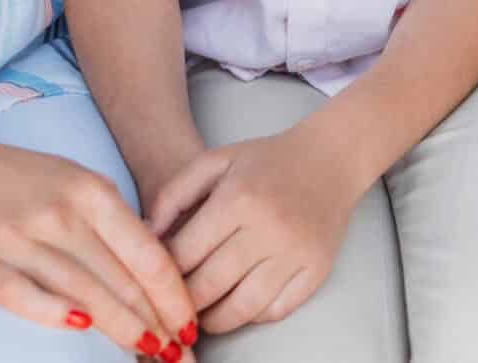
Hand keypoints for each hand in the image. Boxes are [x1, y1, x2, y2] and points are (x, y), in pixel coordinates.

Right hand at [0, 133, 197, 358]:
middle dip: (156, 322)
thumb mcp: (78, 183)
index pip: (145, 253)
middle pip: (119, 278)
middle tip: (180, 353)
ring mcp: (14, 236)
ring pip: (80, 289)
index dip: (173, 295)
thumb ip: (114, 223)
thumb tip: (158, 273)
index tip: (193, 325)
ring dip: (120, 326)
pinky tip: (80, 328)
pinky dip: (50, 310)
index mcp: (89, 192)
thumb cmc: (22, 182)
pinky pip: (18, 292)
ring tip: (150, 351)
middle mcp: (57, 212)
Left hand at [148, 127, 356, 337]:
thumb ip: (173, 194)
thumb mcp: (215, 161)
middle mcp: (268, 228)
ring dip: (213, 319)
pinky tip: (238, 305)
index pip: (185, 254)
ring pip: (241, 308)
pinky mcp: (317, 269)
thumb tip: (146, 237)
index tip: (155, 278)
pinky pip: (276, 310)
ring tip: (200, 314)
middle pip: (209, 286)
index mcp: (238, 199)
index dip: (162, 273)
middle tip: (173, 304)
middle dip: (183, 302)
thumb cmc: (267, 160)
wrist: (331, 158)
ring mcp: (296, 252)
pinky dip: (252, 316)